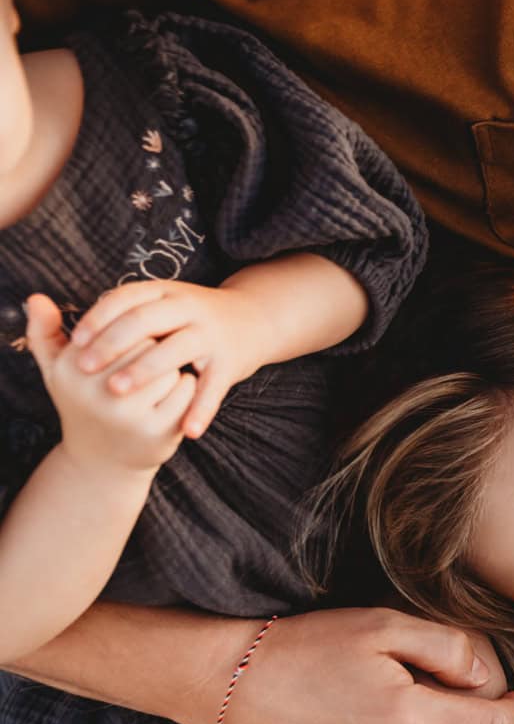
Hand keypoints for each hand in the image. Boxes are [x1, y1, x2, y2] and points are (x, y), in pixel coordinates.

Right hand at [21, 293, 195, 471]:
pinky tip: (174, 395)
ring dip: (171, 368)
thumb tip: (36, 298)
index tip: (131, 344)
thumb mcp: (59, 371)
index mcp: (72, 369)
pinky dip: (186, 387)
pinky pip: (186, 390)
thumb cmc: (84, 402)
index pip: (118, 327)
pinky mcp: (156, 431)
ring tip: (159, 380)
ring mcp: (126, 415)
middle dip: (155, 349)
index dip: (132, 333)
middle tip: (150, 361)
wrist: (103, 458)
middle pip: (147, 344)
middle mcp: (96, 393)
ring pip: (168, 366)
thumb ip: (45, 332)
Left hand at [65, 279, 269, 438]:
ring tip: (119, 391)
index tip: (76, 342)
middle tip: (87, 369)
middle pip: (146, 321)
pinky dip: (202, 410)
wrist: (255, 320)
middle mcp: (188, 308)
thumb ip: (114, 309)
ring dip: (147, 371)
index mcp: (164, 293)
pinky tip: (189, 431)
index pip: (124, 300)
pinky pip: (214, 388)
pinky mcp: (231, 362)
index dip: (98, 319)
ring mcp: (211, 335)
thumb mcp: (157, 303)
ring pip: (177, 350)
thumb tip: (48, 308)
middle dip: (114, 345)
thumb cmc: (189, 319)